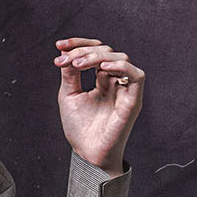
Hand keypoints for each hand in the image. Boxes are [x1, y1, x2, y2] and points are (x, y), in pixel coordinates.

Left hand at [53, 37, 143, 173]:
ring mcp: (125, 90)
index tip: (59, 44)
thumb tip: (64, 50)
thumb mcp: (69, 95)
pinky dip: (121, 67)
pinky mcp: (133, 100)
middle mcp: (116, 81)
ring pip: (120, 58)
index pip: (96, 51)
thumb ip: (70, 72)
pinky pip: (136, 76)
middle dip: (84, 50)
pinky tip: (101, 68)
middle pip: (107, 51)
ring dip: (97, 56)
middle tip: (65, 60)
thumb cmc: (80, 128)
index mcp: (102, 79)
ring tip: (78, 65)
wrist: (87, 153)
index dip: (80, 43)